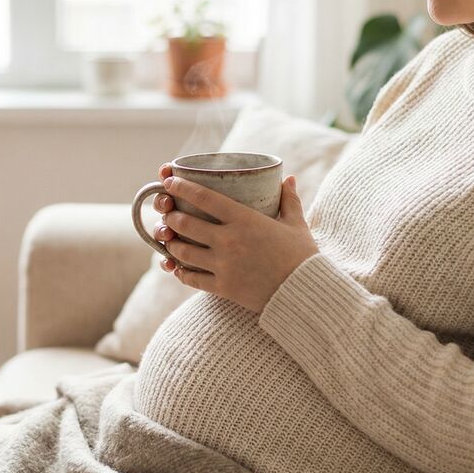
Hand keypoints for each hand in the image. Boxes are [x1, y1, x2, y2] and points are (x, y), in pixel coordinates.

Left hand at [152, 163, 319, 313]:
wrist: (305, 293)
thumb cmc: (302, 256)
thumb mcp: (297, 224)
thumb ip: (289, 200)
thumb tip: (289, 179)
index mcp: (245, 220)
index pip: (204, 197)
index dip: (181, 187)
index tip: (169, 181)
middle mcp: (229, 241)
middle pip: (186, 224)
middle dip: (172, 216)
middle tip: (168, 213)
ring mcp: (224, 266)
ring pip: (183, 252)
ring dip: (171, 243)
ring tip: (169, 238)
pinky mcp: (223, 288)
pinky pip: (192, 279)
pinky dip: (181, 272)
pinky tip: (177, 267)